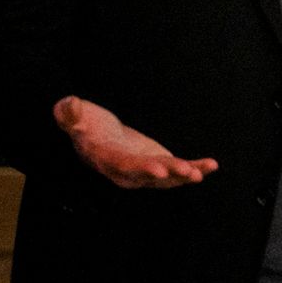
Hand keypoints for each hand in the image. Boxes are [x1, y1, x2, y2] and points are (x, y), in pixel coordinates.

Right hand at [53, 96, 216, 188]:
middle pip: (149, 175)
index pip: (123, 165)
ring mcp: (144, 171)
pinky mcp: (159, 167)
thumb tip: (69, 104)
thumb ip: (71, 114)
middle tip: (188, 172)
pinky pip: (178, 171)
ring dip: (185, 176)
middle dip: (169, 174)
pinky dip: (196, 168)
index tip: (158, 170)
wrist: (99, 136)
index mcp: (106, 158)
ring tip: (203, 172)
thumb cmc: (85, 124)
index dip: (141, 169)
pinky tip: (212, 165)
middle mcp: (126, 171)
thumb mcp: (76, 116)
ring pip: (166, 178)